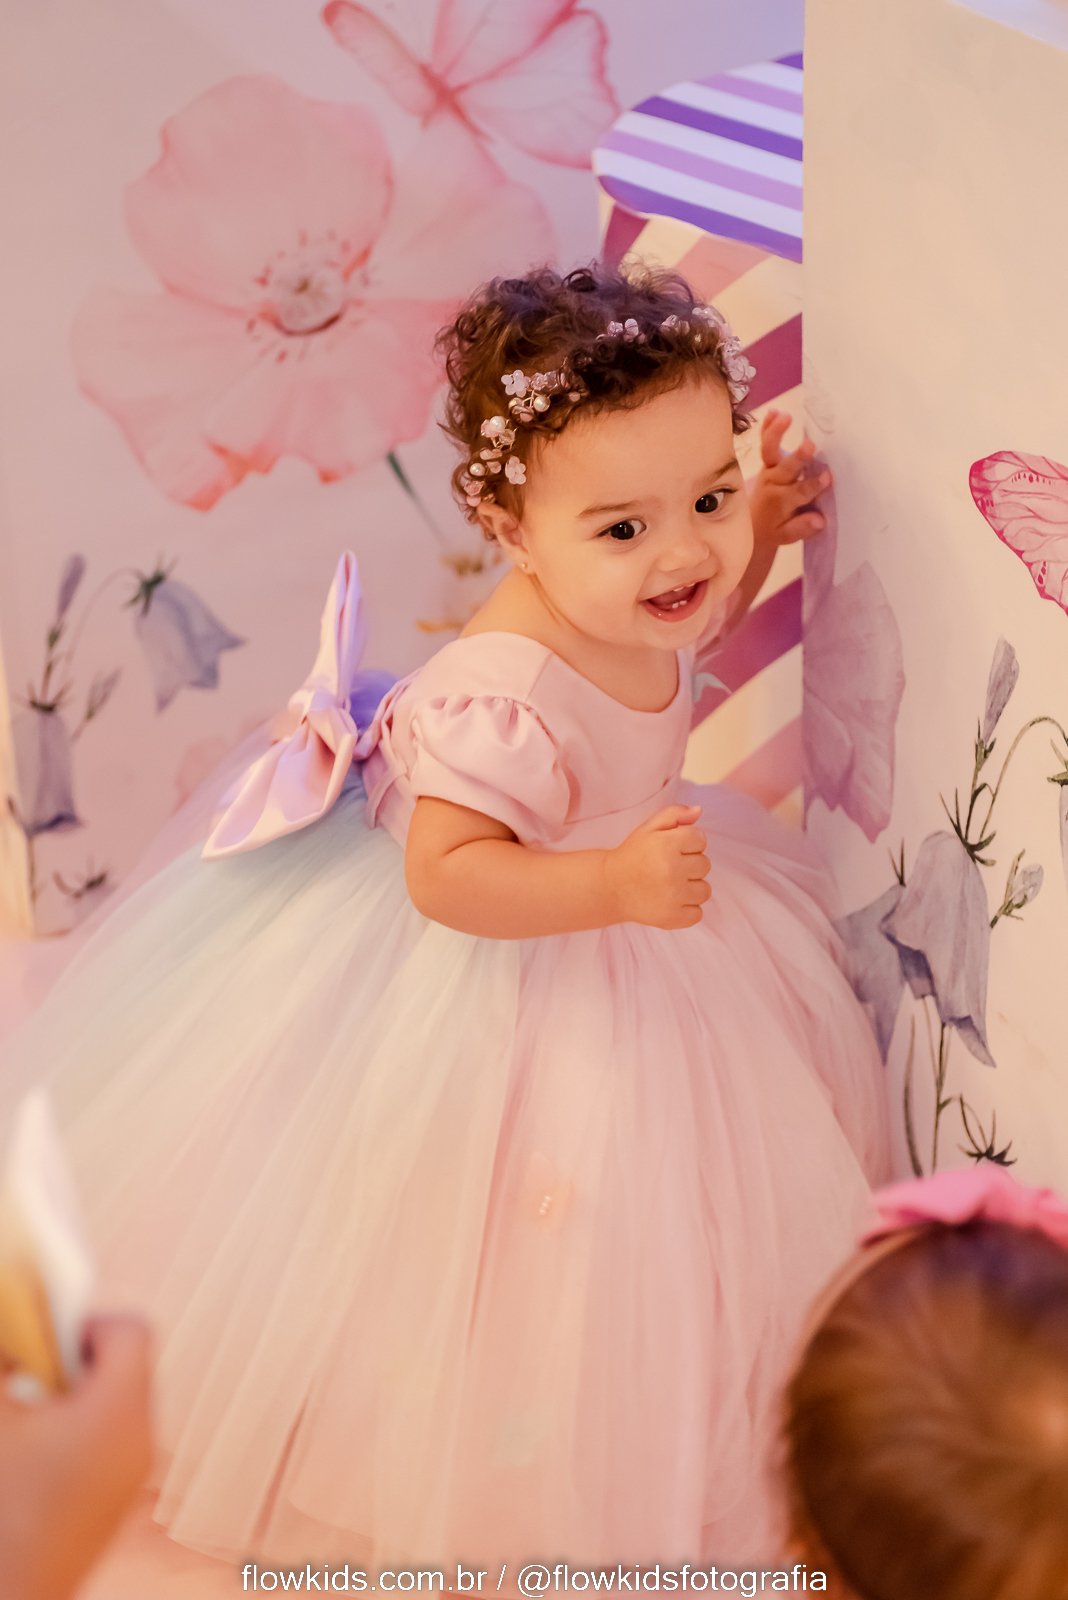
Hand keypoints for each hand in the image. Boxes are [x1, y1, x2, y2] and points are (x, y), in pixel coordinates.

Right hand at [0, 1316, 152, 1599]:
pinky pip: (115, 1439)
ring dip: (78, 1394)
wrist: (11, 1597)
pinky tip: (38, 1453)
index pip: (133, 1329)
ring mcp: (134, 1474)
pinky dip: (82, 1429)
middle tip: (32, 1375)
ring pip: (122, 1402)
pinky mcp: (118, 1502)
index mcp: (118, 1411)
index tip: (44, 1342)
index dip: (87, 1321)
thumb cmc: (2, 1507)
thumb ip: (5, 1362)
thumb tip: (10, 1337)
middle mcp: (141, 1438)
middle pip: (130, 1364)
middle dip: (78, 1359)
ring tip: (31, 1416)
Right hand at [607, 805, 710, 929]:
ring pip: (705, 890)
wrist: (609, 888)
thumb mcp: (648, 828)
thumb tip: (699, 810)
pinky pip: (698, 913)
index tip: (672, 849)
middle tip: (668, 868)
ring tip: (670, 885)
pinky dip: (687, 910)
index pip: (701, 839)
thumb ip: (674, 814)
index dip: (688, 843)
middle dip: (690, 865)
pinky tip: (671, 902)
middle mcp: (671, 870)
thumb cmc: (632, 855)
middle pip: (705, 865)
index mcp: (666, 844)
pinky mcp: (671, 917)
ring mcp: (673, 896)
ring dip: (691, 888)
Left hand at [747, 410, 831, 549]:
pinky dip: (767, 427)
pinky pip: (765, 443)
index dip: (813, 486)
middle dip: (799, 458)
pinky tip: (774, 411)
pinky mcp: (767, 462)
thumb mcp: (786, 535)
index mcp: (781, 502)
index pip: (800, 493)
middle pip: (787, 469)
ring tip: (786, 415)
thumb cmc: (776, 528)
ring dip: (777, 433)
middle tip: (810, 446)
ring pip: (771, 451)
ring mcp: (769, 470)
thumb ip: (802, 528)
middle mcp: (774, 483)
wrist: (754, 524)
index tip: (827, 477)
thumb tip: (820, 521)